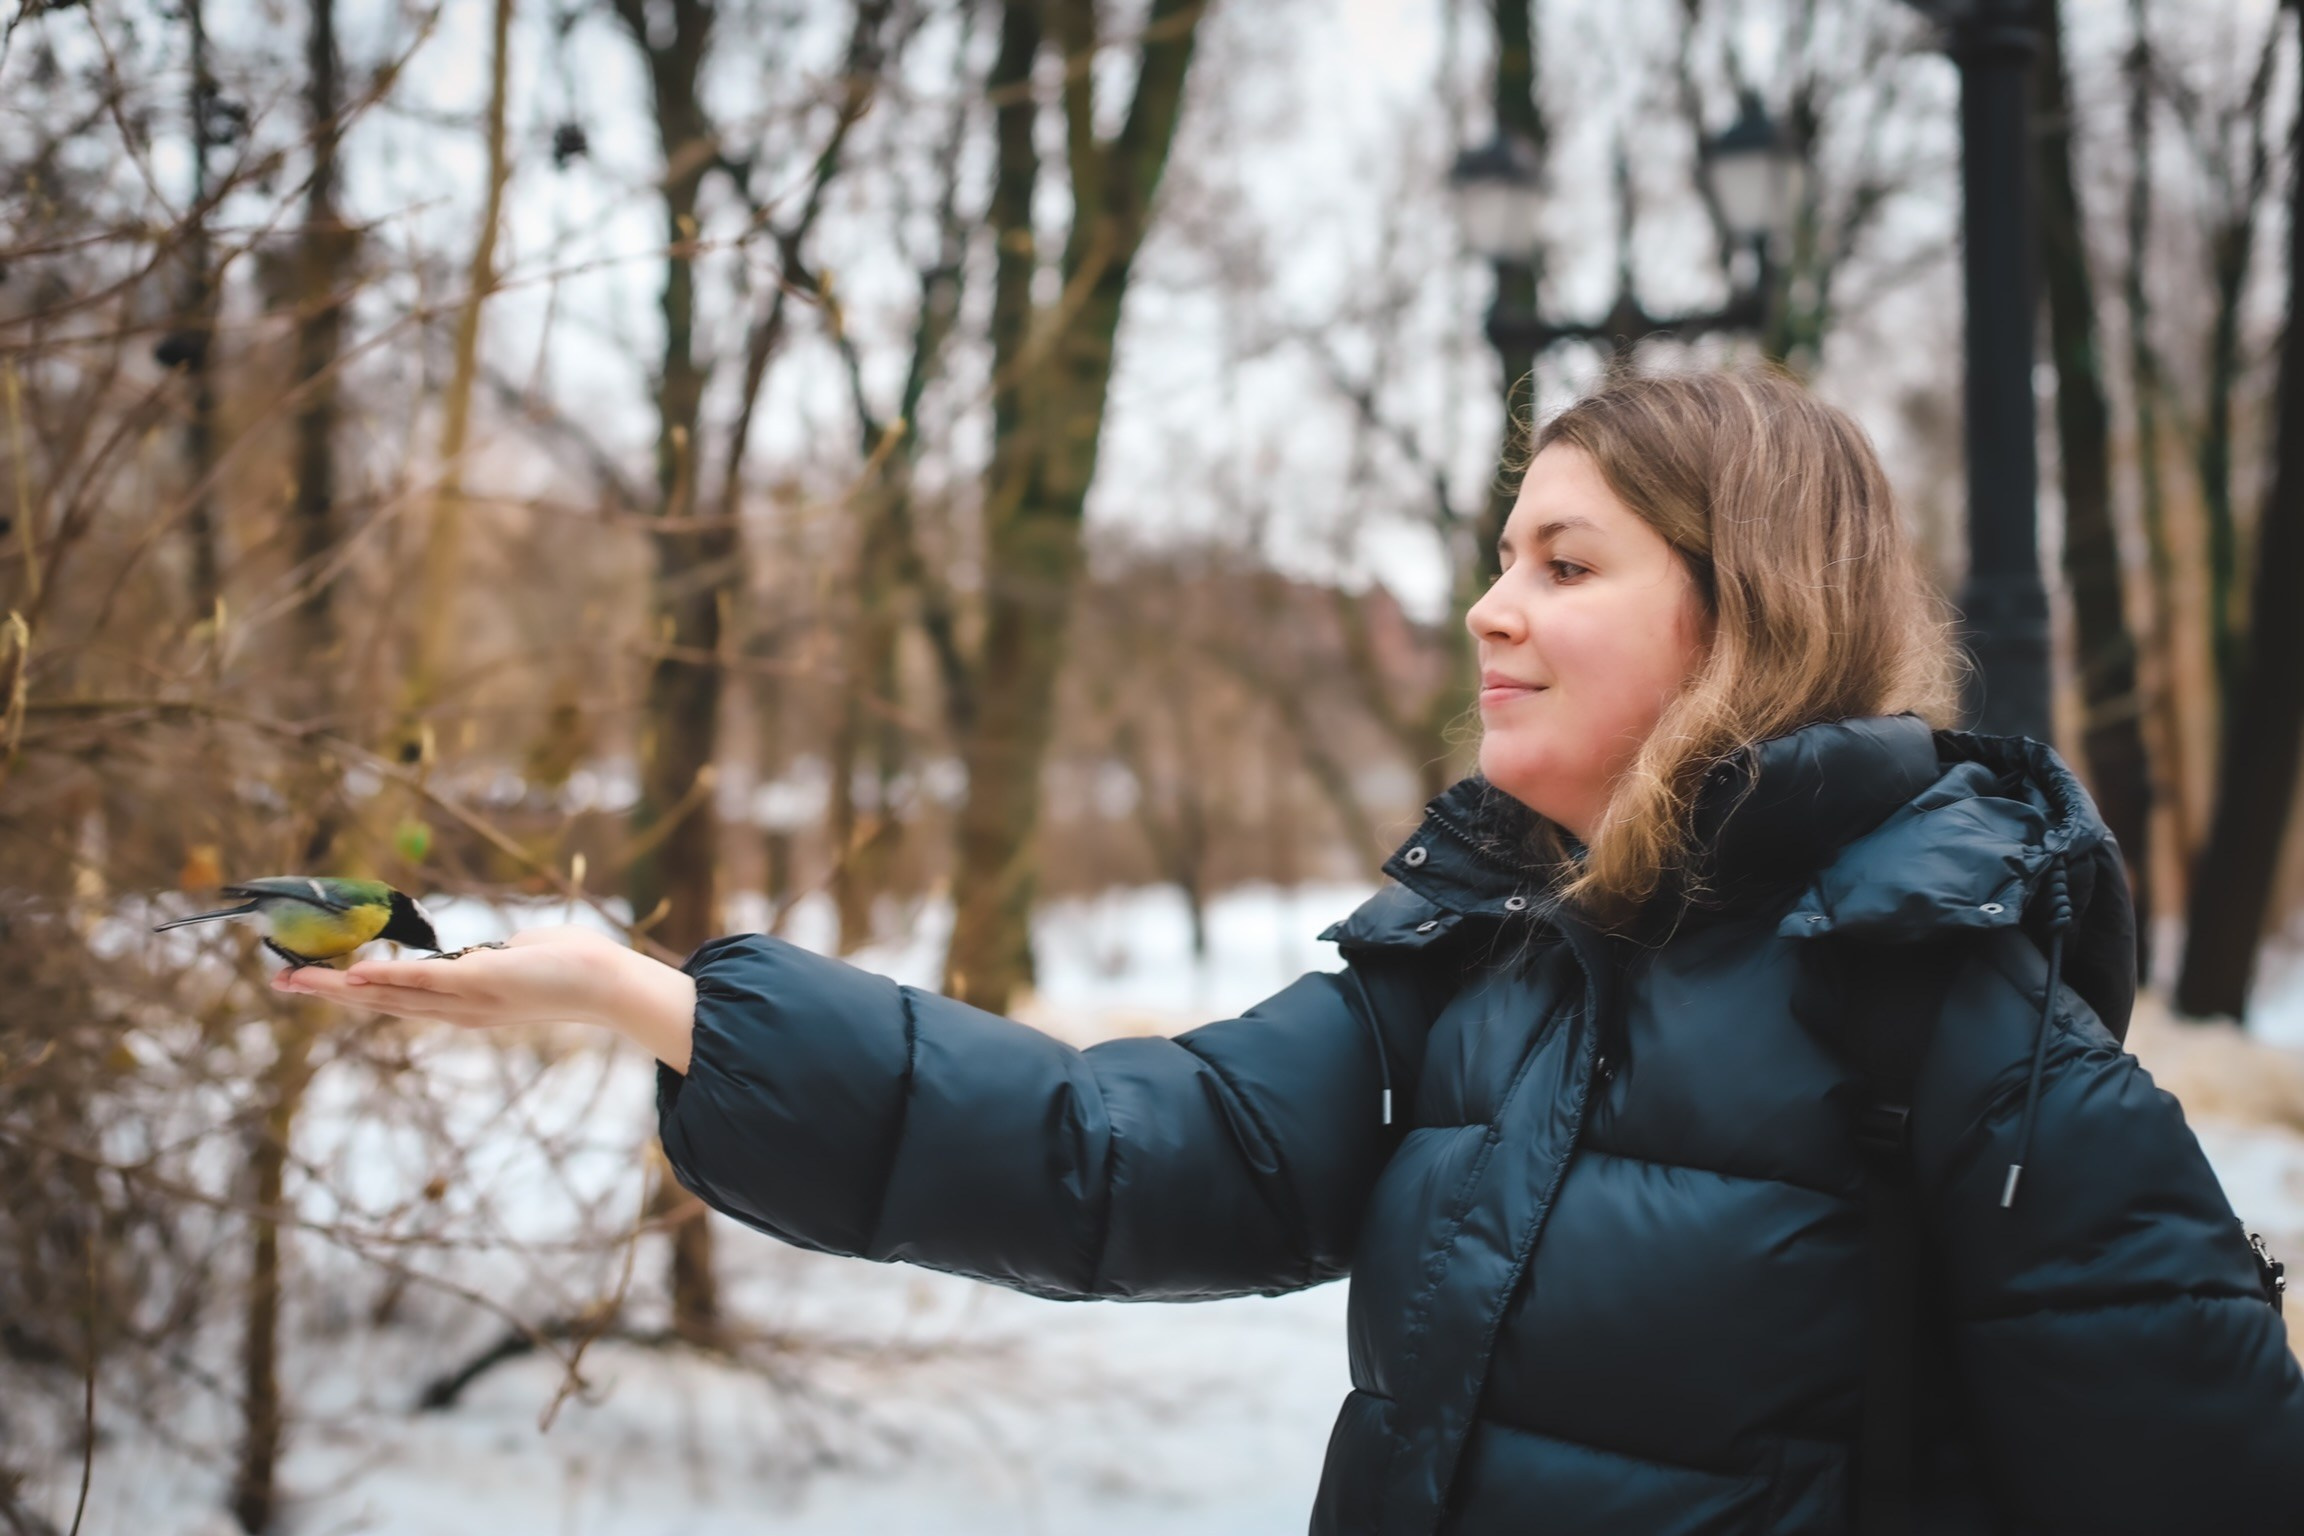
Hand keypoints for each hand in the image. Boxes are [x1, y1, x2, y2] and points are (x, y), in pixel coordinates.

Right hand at [273, 925, 697, 1070]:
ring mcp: (466, 999)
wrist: (607, 982)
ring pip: (391, 995)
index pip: (396, 998)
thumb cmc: (571, 964)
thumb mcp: (519, 957)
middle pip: (379, 1002)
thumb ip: (496, 955)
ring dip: (342, 988)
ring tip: (297, 980)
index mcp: (462, 1003)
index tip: (312, 982)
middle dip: (328, 993)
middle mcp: (457, 1010)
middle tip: (279, 983)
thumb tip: (494, 948)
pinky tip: (356, 975)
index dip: (352, 991)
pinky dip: (389, 978)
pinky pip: (427, 982)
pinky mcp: (482, 983)